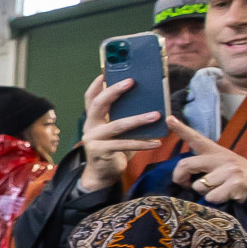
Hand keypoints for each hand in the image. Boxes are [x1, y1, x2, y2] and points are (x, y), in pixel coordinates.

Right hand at [77, 74, 167, 192]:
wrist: (103, 175)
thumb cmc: (114, 150)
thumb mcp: (117, 131)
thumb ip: (123, 117)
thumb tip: (148, 102)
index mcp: (92, 119)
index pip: (90, 98)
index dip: (97, 85)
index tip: (106, 72)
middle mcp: (89, 127)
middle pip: (98, 104)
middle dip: (114, 91)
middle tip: (131, 82)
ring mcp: (93, 139)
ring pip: (117, 125)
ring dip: (138, 119)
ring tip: (156, 115)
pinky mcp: (100, 152)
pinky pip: (124, 145)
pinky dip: (142, 143)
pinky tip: (156, 142)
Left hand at [166, 121, 246, 204]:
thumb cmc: (231, 174)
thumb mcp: (219, 161)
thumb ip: (201, 163)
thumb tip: (180, 175)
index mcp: (213, 150)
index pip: (195, 138)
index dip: (181, 128)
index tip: (169, 119)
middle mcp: (219, 158)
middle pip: (186, 165)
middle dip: (179, 178)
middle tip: (185, 184)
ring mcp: (228, 171)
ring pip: (198, 185)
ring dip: (202, 193)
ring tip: (216, 189)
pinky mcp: (234, 184)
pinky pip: (211, 197)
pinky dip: (213, 200)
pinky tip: (224, 195)